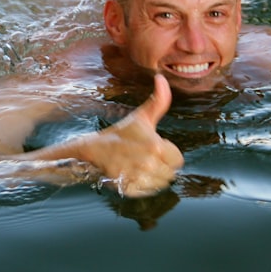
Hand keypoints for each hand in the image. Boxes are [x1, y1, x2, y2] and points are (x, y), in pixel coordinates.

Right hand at [79, 73, 183, 196]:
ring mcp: (138, 178)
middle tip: (146, 158)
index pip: (178, 160)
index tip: (156, 150)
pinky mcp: (129, 189)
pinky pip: (147, 192)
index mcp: (156, 146)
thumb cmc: (120, 133)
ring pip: (160, 184)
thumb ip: (159, 100)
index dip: (169, 155)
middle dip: (161, 167)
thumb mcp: (141, 116)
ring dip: (153, 178)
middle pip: (170, 174)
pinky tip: (133, 175)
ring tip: (140, 167)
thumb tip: (161, 78)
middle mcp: (149, 164)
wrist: (92, 149)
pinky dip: (142, 187)